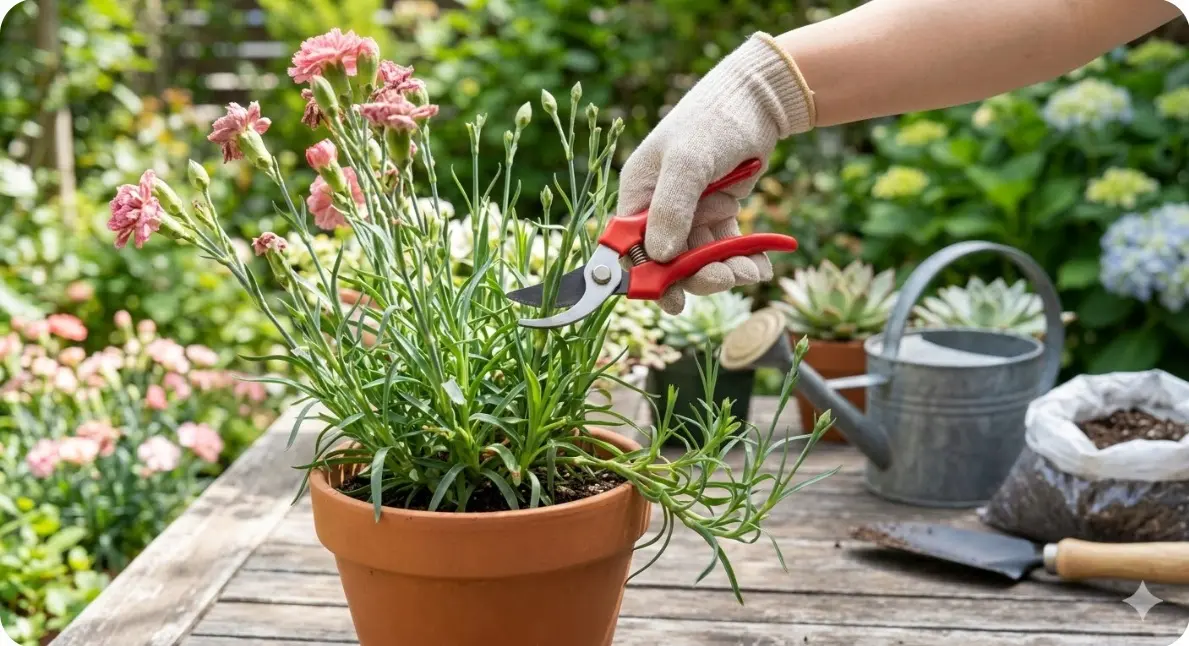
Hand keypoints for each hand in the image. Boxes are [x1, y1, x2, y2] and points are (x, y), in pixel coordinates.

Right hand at [616, 32, 815, 314]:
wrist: (759, 100)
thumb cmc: (714, 121)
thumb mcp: (688, 162)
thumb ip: (671, 208)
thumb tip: (658, 256)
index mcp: (638, 193)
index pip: (630, 247)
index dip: (646, 277)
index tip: (671, 300)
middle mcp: (660, 207)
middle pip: (670, 260)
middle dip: (699, 274)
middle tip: (726, 279)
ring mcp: (690, 212)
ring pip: (700, 258)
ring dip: (726, 268)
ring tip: (751, 269)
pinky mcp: (718, 213)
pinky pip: (724, 247)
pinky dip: (742, 258)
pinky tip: (760, 264)